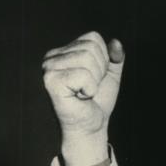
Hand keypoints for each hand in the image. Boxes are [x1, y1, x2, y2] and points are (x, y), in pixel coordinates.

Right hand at [42, 31, 124, 165]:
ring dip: (94, 81)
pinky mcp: (51, 81)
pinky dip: (89, 89)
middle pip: (91, 48)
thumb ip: (115, 57)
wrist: (91, 127)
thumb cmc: (97, 102)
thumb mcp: (110, 75)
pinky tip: (79, 98)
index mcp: (64, 51)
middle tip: (89, 88)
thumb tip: (116, 42)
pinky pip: (83, 75)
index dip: (103, 60)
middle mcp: (52, 56)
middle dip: (99, 72)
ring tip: (84, 93)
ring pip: (87, 59)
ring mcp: (49, 68)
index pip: (93, 38)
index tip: (95, 78)